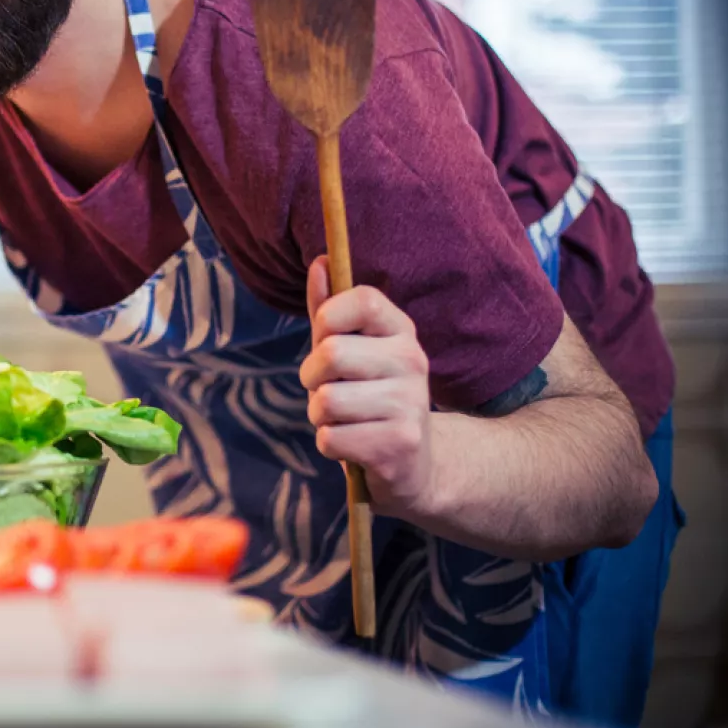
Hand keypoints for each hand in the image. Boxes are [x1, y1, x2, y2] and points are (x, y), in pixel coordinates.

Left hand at [298, 256, 435, 515]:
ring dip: (320, 416)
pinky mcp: (400, 445)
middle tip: (328, 389)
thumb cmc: (367, 397)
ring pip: (326, 401)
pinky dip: (330, 445)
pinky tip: (355, 445)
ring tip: (345, 420)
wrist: (415, 465)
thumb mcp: (350, 350)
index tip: (325, 336)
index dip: (328, 316)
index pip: (362, 299)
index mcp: (401, 331)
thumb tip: (320, 261)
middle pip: (331, 354)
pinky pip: (331, 439)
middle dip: (312, 377)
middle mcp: (413, 362)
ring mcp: (411, 404)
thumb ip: (329, 310)